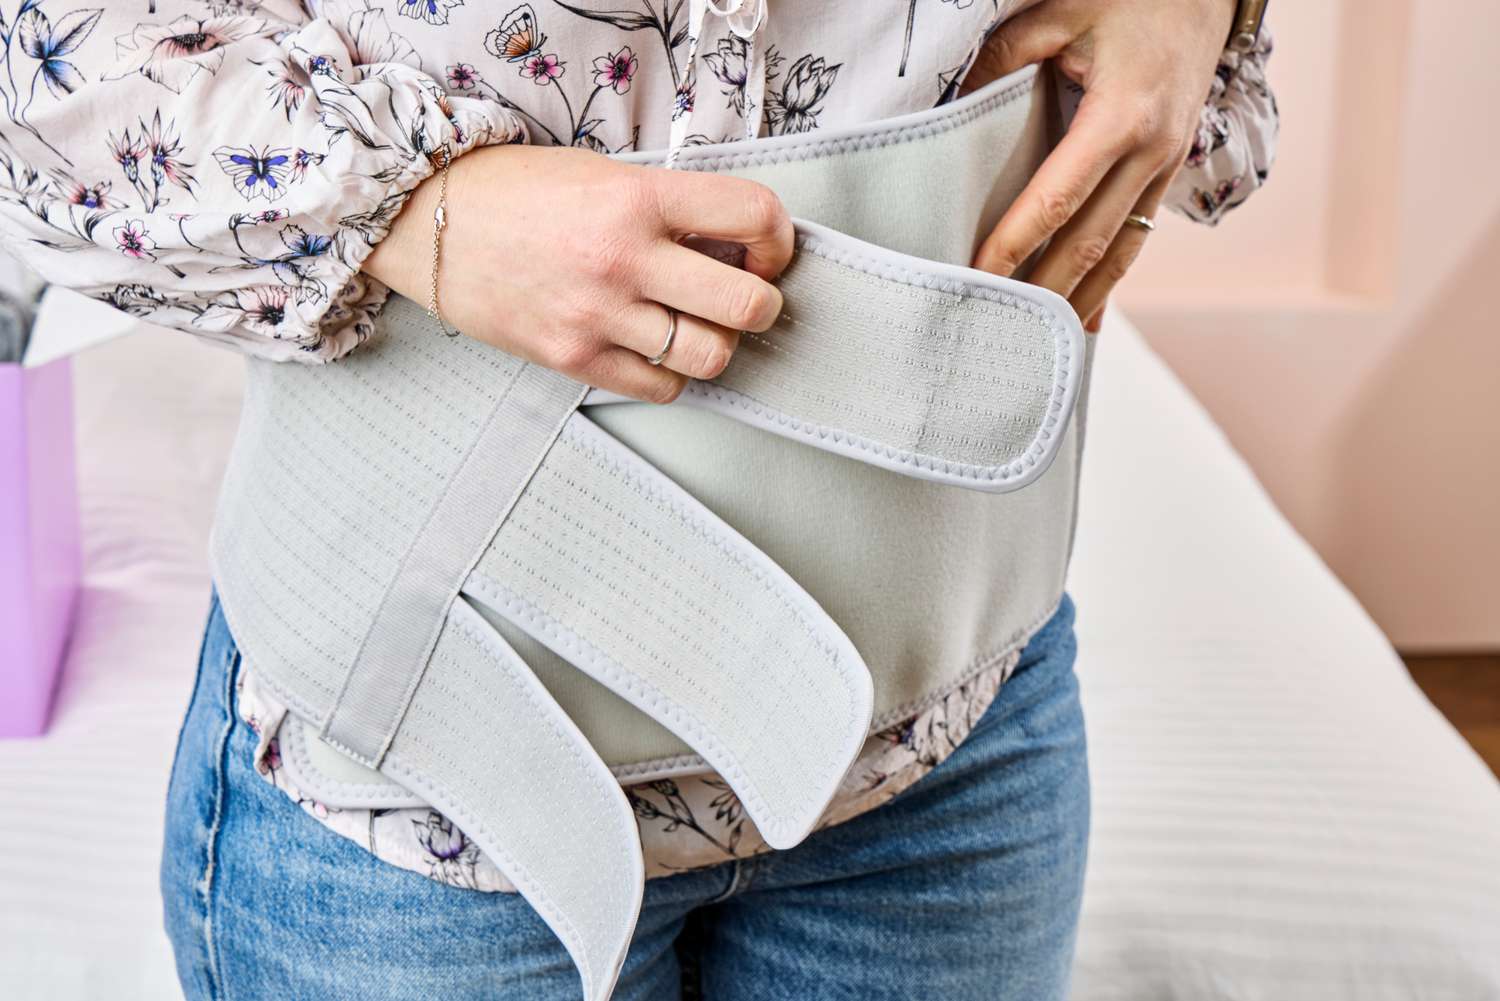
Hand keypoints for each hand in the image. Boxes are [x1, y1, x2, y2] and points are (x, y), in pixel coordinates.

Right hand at [365, 144, 792, 401]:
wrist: (429, 220)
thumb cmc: (516, 193)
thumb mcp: (604, 175)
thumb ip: (671, 208)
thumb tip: (737, 245)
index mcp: (639, 198)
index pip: (754, 216)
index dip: (779, 239)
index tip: (767, 251)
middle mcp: (624, 258)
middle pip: (747, 305)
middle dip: (762, 304)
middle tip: (745, 298)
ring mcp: (598, 315)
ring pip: (710, 357)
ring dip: (716, 345)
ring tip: (694, 325)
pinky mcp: (572, 358)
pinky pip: (660, 388)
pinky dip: (670, 375)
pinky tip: (652, 348)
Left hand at [962, 0, 1236, 330]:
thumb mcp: (1060, 11)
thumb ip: (1002, 58)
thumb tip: (951, 106)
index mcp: (1121, 117)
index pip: (1058, 200)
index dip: (1015, 244)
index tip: (976, 276)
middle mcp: (1151, 153)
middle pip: (1090, 244)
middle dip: (1042, 292)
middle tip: (996, 329)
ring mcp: (1166, 168)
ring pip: (1121, 253)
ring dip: (1078, 301)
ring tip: (1037, 343)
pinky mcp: (1168, 173)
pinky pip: (1136, 238)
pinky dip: (1107, 282)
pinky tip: (1083, 320)